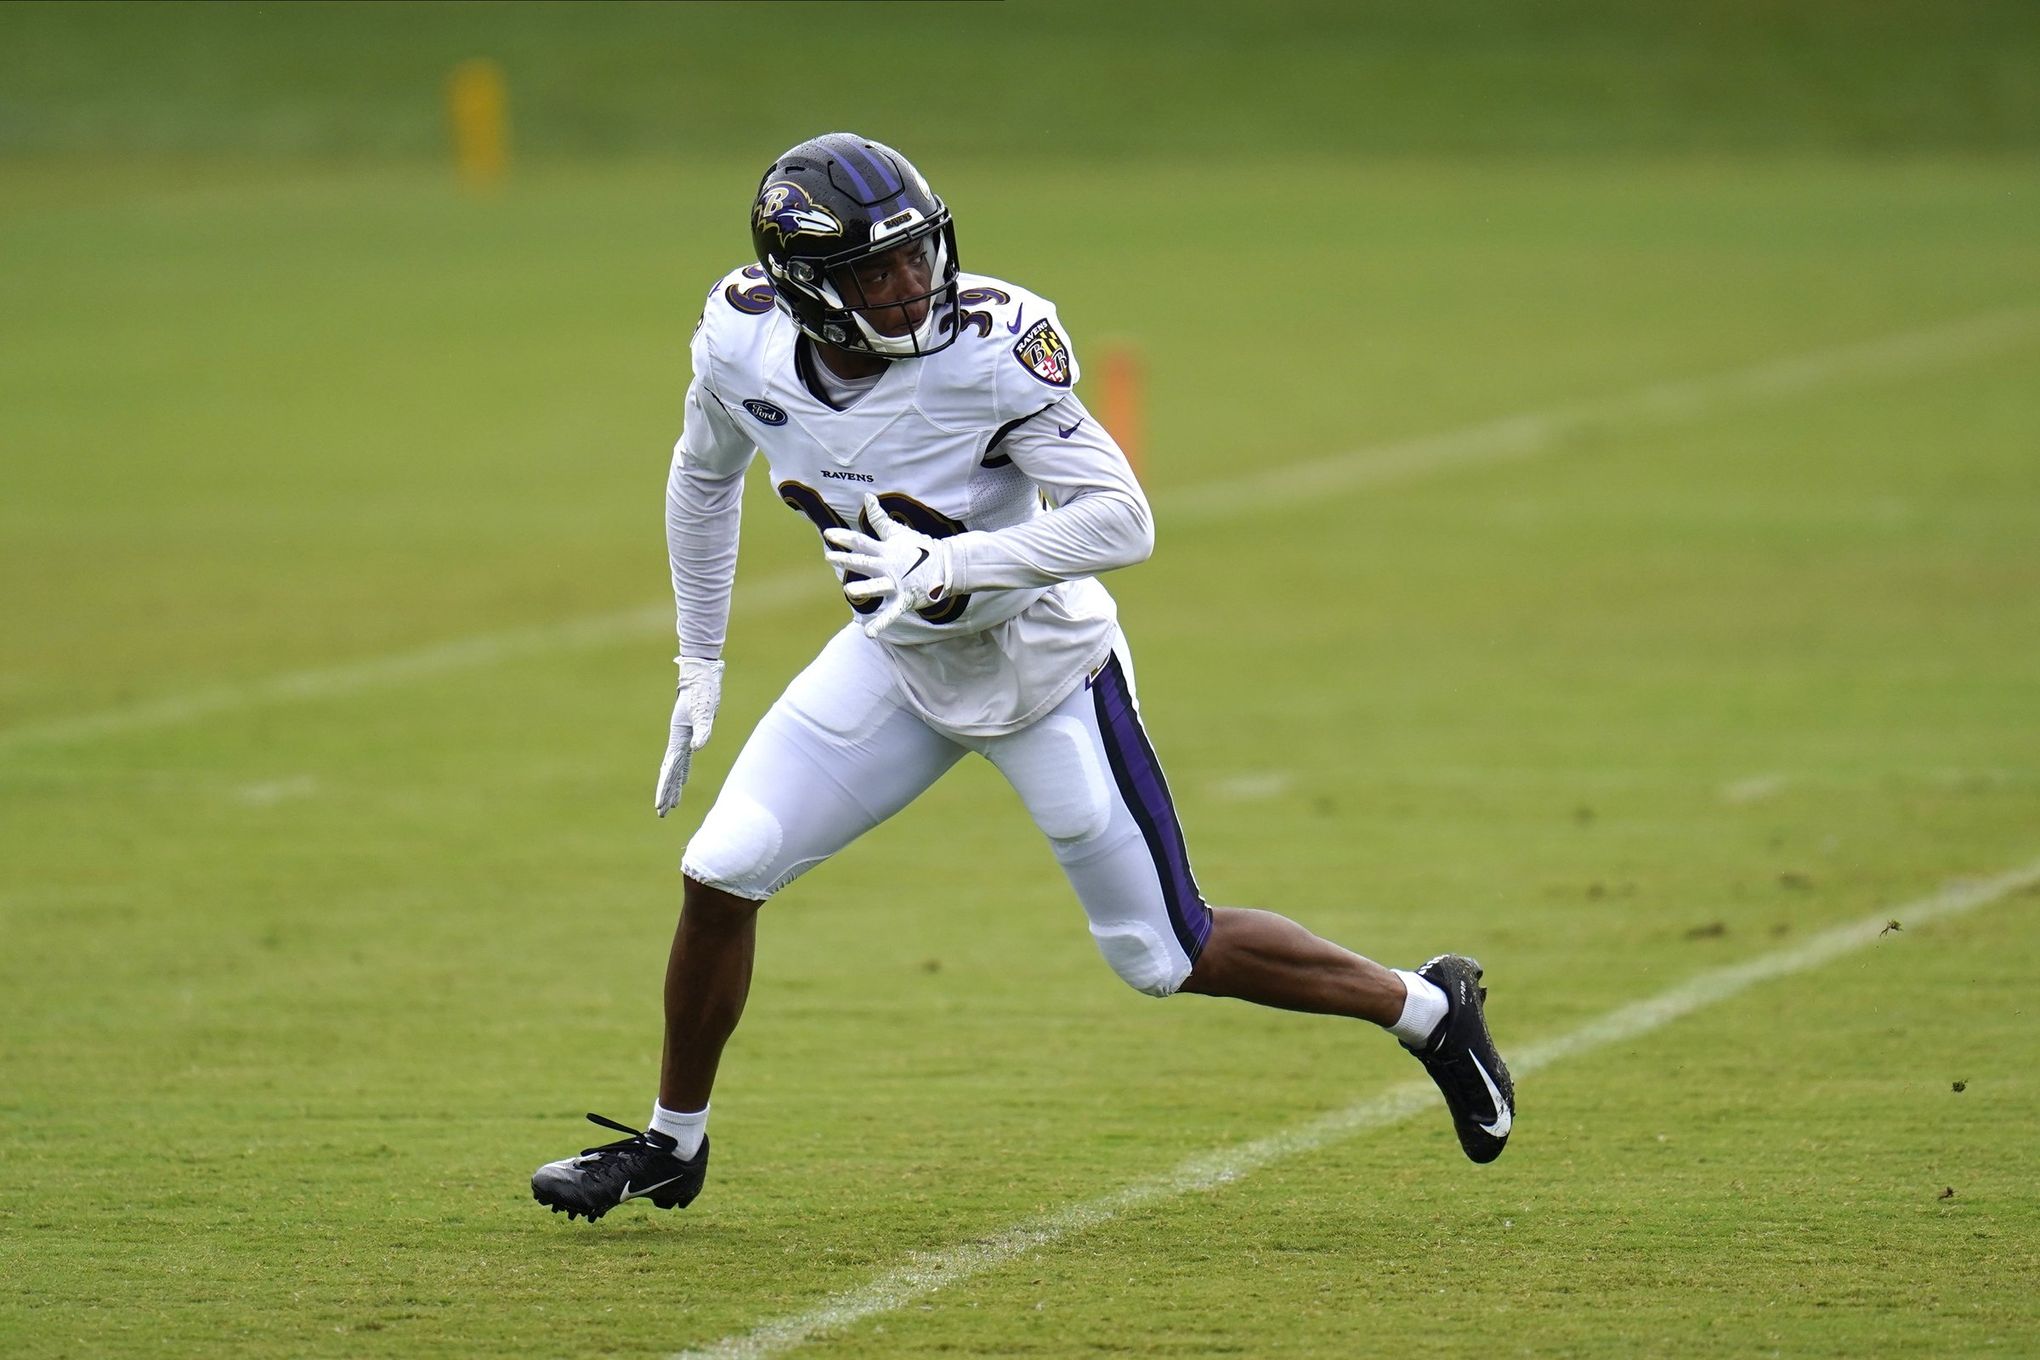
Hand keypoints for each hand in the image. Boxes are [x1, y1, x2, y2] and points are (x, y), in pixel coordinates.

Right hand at [654, 656, 724, 816]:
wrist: (700, 675)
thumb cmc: (702, 691)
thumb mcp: (704, 711)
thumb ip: (703, 730)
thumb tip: (698, 748)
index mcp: (678, 738)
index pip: (669, 769)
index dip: (664, 787)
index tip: (660, 805)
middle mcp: (678, 741)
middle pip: (669, 773)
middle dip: (666, 793)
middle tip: (662, 813)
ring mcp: (683, 738)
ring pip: (676, 769)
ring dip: (673, 786)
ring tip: (670, 805)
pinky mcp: (691, 734)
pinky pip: (684, 761)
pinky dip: (683, 773)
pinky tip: (684, 782)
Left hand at [822, 493, 953, 638]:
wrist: (948, 566)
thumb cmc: (919, 548)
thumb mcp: (898, 532)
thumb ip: (880, 518)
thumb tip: (867, 496)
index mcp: (886, 550)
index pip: (862, 542)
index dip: (846, 538)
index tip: (828, 534)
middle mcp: (889, 566)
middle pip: (866, 562)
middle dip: (848, 559)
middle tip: (830, 556)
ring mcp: (897, 583)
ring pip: (878, 586)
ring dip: (865, 588)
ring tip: (849, 590)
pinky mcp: (905, 599)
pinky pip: (892, 613)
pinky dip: (881, 624)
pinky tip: (869, 633)